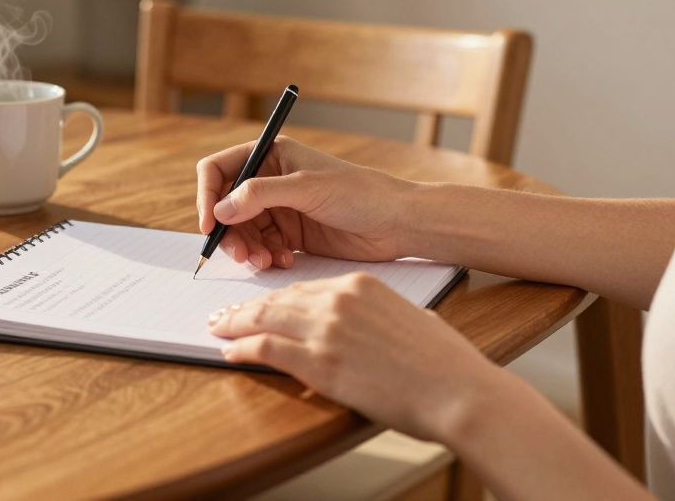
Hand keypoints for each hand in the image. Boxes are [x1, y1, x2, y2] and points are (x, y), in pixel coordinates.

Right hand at [196, 137, 420, 269]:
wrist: (396, 223)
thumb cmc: (359, 193)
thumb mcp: (306, 188)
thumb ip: (260, 195)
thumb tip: (220, 210)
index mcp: (271, 155)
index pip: (219, 170)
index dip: (207, 196)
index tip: (209, 225)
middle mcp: (270, 180)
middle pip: (226, 207)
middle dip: (229, 232)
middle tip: (242, 255)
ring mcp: (280, 209)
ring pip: (242, 231)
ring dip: (247, 249)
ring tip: (266, 261)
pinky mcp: (290, 235)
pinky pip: (261, 247)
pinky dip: (265, 257)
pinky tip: (284, 262)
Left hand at [208, 272, 502, 440]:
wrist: (457, 390)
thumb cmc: (444, 362)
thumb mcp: (410, 318)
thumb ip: (380, 315)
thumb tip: (369, 326)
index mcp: (360, 285)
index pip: (305, 287)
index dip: (277, 298)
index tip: (261, 305)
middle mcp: (339, 300)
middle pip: (278, 299)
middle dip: (247, 307)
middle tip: (225, 313)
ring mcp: (327, 329)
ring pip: (265, 319)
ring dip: (235, 324)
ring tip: (217, 327)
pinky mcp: (320, 362)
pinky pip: (266, 350)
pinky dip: (242, 349)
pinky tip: (228, 351)